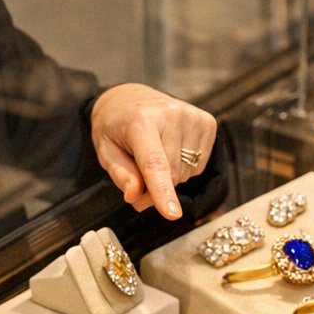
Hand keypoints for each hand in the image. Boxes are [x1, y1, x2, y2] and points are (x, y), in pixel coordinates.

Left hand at [91, 83, 216, 218]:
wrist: (131, 98)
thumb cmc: (116, 126)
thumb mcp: (105, 151)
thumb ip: (121, 175)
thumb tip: (136, 195)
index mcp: (140, 120)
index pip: (154, 163)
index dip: (163, 191)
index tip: (173, 214)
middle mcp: (171, 114)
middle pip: (171, 175)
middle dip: (156, 186)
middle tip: (139, 175)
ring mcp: (192, 116)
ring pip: (186, 173)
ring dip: (171, 175)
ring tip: (156, 153)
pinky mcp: (207, 122)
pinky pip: (199, 165)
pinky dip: (185, 166)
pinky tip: (173, 148)